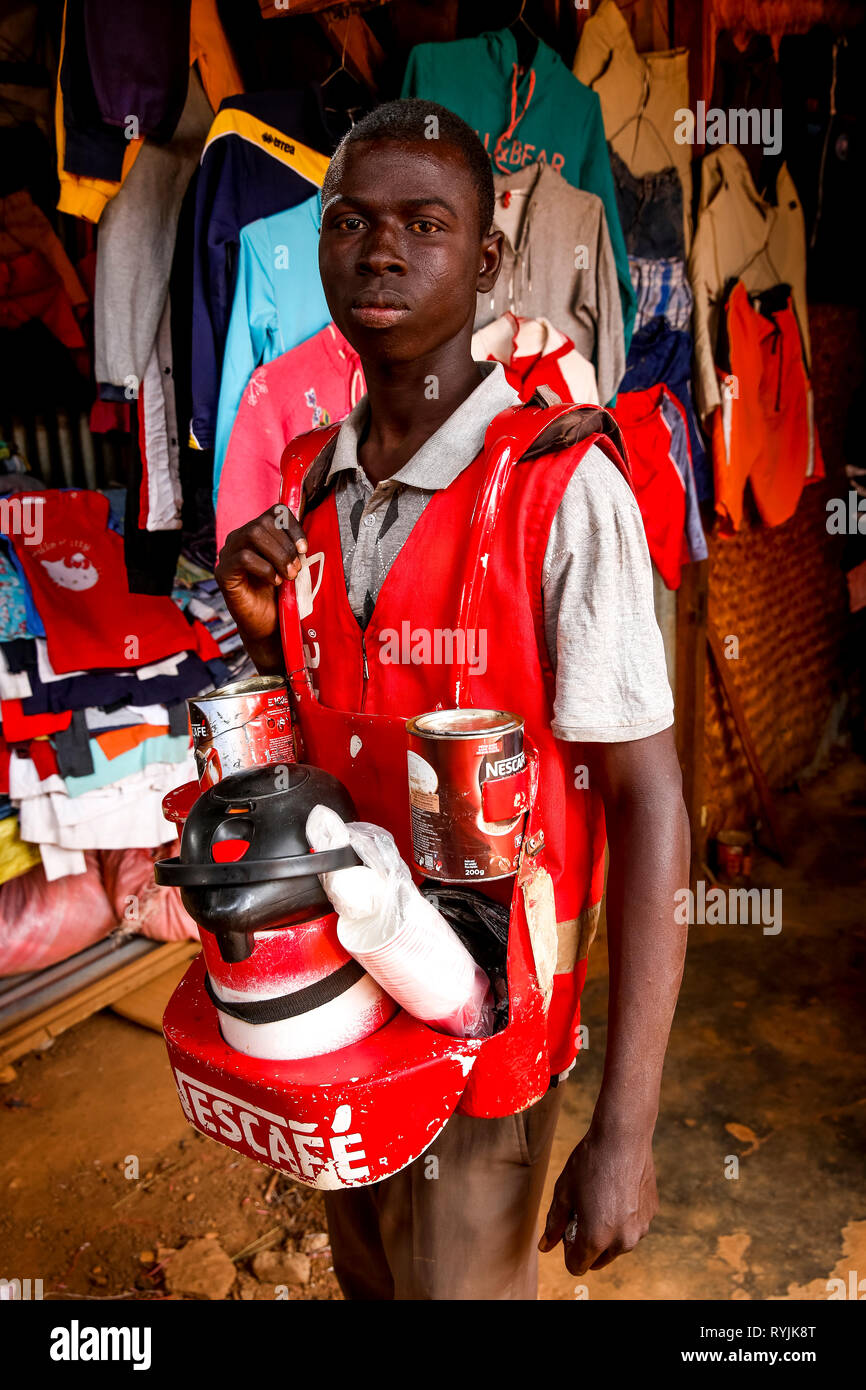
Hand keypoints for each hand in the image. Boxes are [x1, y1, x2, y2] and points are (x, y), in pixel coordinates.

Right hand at [215, 505, 306, 672]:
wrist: (269, 627)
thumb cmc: (281, 596)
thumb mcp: (292, 566)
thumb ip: (295, 548)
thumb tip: (305, 536)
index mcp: (257, 533)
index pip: (274, 512)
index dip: (292, 526)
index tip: (304, 547)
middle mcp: (239, 539)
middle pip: (263, 523)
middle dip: (285, 546)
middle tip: (296, 569)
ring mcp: (228, 554)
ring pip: (253, 535)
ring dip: (277, 555)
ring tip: (288, 576)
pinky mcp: (223, 572)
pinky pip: (243, 558)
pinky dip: (264, 568)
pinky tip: (274, 582)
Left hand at [538, 1124, 657, 1274]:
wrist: (623, 1136)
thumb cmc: (589, 1162)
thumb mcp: (564, 1192)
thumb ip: (554, 1224)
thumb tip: (545, 1247)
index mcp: (596, 1239)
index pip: (577, 1266)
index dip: (567, 1250)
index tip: (567, 1229)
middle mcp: (622, 1241)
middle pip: (599, 1260)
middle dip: (588, 1245)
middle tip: (582, 1212)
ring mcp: (641, 1228)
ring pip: (618, 1245)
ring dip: (608, 1232)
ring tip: (600, 1199)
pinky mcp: (652, 1214)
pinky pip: (633, 1226)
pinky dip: (624, 1217)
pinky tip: (617, 1191)